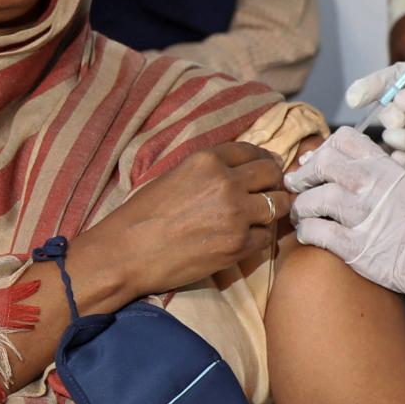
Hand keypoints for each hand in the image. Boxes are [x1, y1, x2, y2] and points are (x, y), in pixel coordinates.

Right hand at [71, 141, 289, 306]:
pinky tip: (246, 238)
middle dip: (275, 181)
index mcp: (207, 160)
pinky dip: (260, 237)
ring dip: (273, 209)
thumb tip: (238, 171)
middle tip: (271, 191)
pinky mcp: (238, 245)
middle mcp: (226, 182)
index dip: (263, 158)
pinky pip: (267, 237)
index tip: (267, 167)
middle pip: (272, 173)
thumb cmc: (142, 215)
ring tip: (263, 216)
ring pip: (278, 205)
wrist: (126, 253)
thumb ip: (208, 170)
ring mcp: (236, 215)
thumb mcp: (174, 175)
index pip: (252, 151)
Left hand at [285, 127, 404, 307]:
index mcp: (388, 167)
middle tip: (296, 187)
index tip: (315, 164)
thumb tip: (329, 164)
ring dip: (301, 207)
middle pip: (322, 164)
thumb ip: (374, 173)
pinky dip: (306, 233)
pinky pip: (317, 233)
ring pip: (313, 199)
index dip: (322, 149)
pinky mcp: (358, 249)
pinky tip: (309, 235)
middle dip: (303, 176)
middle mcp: (375, 186)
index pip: (343, 139)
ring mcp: (366, 217)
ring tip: (302, 216)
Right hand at [343, 59, 404, 184]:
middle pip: (393, 109)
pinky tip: (402, 162)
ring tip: (401, 139)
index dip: (374, 85)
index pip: (397, 79)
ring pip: (399, 138)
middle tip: (396, 120)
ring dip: (391, 139)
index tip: (356, 97)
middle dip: (385, 114)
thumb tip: (401, 98)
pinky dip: (401, 164)